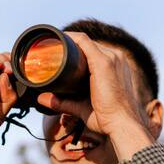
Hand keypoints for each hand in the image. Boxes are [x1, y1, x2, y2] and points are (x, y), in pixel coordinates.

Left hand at [35, 32, 155, 158]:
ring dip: (67, 40)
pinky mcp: (103, 62)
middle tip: (50, 50)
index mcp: (115, 67)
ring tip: (51, 44)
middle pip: (88, 45)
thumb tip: (41, 99)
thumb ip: (63, 102)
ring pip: (84, 41)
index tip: (58, 54)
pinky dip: (69, 39)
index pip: (93, 51)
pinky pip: (83, 41)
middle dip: (69, 45)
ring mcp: (111, 57)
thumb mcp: (82, 108)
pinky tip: (57, 40)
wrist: (122, 124)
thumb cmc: (108, 119)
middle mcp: (115, 58)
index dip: (75, 51)